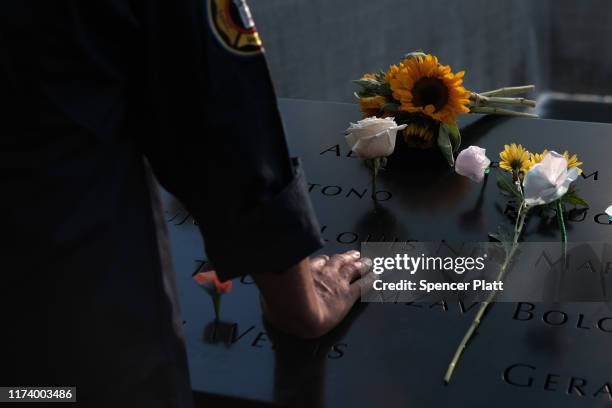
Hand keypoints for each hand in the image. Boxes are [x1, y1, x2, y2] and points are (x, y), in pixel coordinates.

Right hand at [254, 251, 372, 338]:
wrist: (297, 312)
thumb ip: (272, 293)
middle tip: (353, 254)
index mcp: (306, 273)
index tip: (329, 259)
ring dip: (361, 264)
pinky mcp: (348, 296)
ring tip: (367, 261)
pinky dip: (372, 280)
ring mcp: (337, 283)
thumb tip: (265, 297)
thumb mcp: (272, 294)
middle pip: (338, 261)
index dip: (326, 260)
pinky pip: (364, 286)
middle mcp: (323, 274)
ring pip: (353, 269)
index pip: (319, 262)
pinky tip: (378, 276)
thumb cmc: (281, 305)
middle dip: (346, 257)